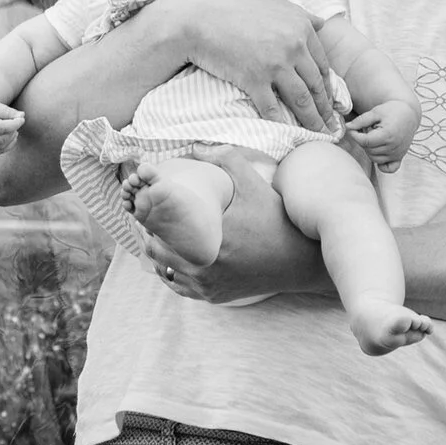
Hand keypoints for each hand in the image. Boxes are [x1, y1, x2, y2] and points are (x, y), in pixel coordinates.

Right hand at [0, 94, 24, 154]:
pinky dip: (8, 144)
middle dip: (13, 129)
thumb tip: (22, 116)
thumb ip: (8, 111)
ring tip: (12, 126)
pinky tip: (11, 135)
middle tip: (15, 120)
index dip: (15, 124)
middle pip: (4, 138)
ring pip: (3, 145)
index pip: (3, 128)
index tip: (21, 118)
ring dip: (11, 137)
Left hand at [135, 148, 317, 304]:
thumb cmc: (276, 221)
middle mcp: (204, 270)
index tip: (145, 204)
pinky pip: (179, 287)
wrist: (300, 261)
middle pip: (156, 253)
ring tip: (155, 234)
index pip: (159, 231)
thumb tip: (196, 147)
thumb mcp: (254, 184)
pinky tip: (171, 257)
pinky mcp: (213, 297)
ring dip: (158, 254)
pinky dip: (171, 273)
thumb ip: (227, 159)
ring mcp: (208, 287)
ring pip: (165, 272)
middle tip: (146, 217)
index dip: (146, 217)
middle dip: (149, 234)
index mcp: (208, 243)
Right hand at [147, 0, 337, 131]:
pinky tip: (288, 134)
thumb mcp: (272, 1)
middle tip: (332, 124)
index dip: (327, 85)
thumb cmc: (232, 6)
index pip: (322, 63)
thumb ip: (299, 13)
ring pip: (301, 99)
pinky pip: (272, 108)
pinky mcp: (254, 79)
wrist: (198, 17)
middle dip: (325, 108)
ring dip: (312, 121)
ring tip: (319, 134)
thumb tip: (320, 22)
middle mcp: (294, 46)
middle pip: (316, 84)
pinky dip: (282, 123)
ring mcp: (275, 64)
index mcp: (301, 27)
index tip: (330, 100)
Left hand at [344, 99, 419, 171]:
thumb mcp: (375, 112)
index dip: (354, 135)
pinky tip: (379, 153)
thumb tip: (348, 128)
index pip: (364, 141)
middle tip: (369, 129)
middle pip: (368, 150)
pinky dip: (382, 165)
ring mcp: (397, 154)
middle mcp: (393, 147)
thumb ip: (360, 121)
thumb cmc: (392, 111)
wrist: (409, 113)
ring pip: (374, 159)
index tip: (352, 128)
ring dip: (370, 149)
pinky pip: (388, 169)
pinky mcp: (400, 157)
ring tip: (375, 137)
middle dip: (364, 140)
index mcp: (387, 135)